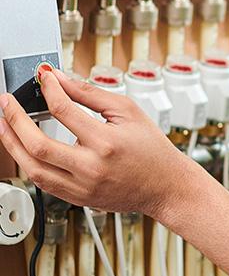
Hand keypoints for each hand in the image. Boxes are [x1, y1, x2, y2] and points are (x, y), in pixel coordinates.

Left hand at [0, 69, 190, 218]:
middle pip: (37, 145)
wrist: (166, 186)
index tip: (42, 77)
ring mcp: (83, 187)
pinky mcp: (79, 198)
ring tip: (4, 125)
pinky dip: (29, 163)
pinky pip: (44, 183)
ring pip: (33, 168)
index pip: (63, 110)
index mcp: (106, 143)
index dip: (48, 90)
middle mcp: (91, 168)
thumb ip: (89, 93)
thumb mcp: (128, 111)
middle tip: (6, 103)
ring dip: (12, 145)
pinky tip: (23, 148)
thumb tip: (59, 79)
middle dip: (15, 119)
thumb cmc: (152, 150)